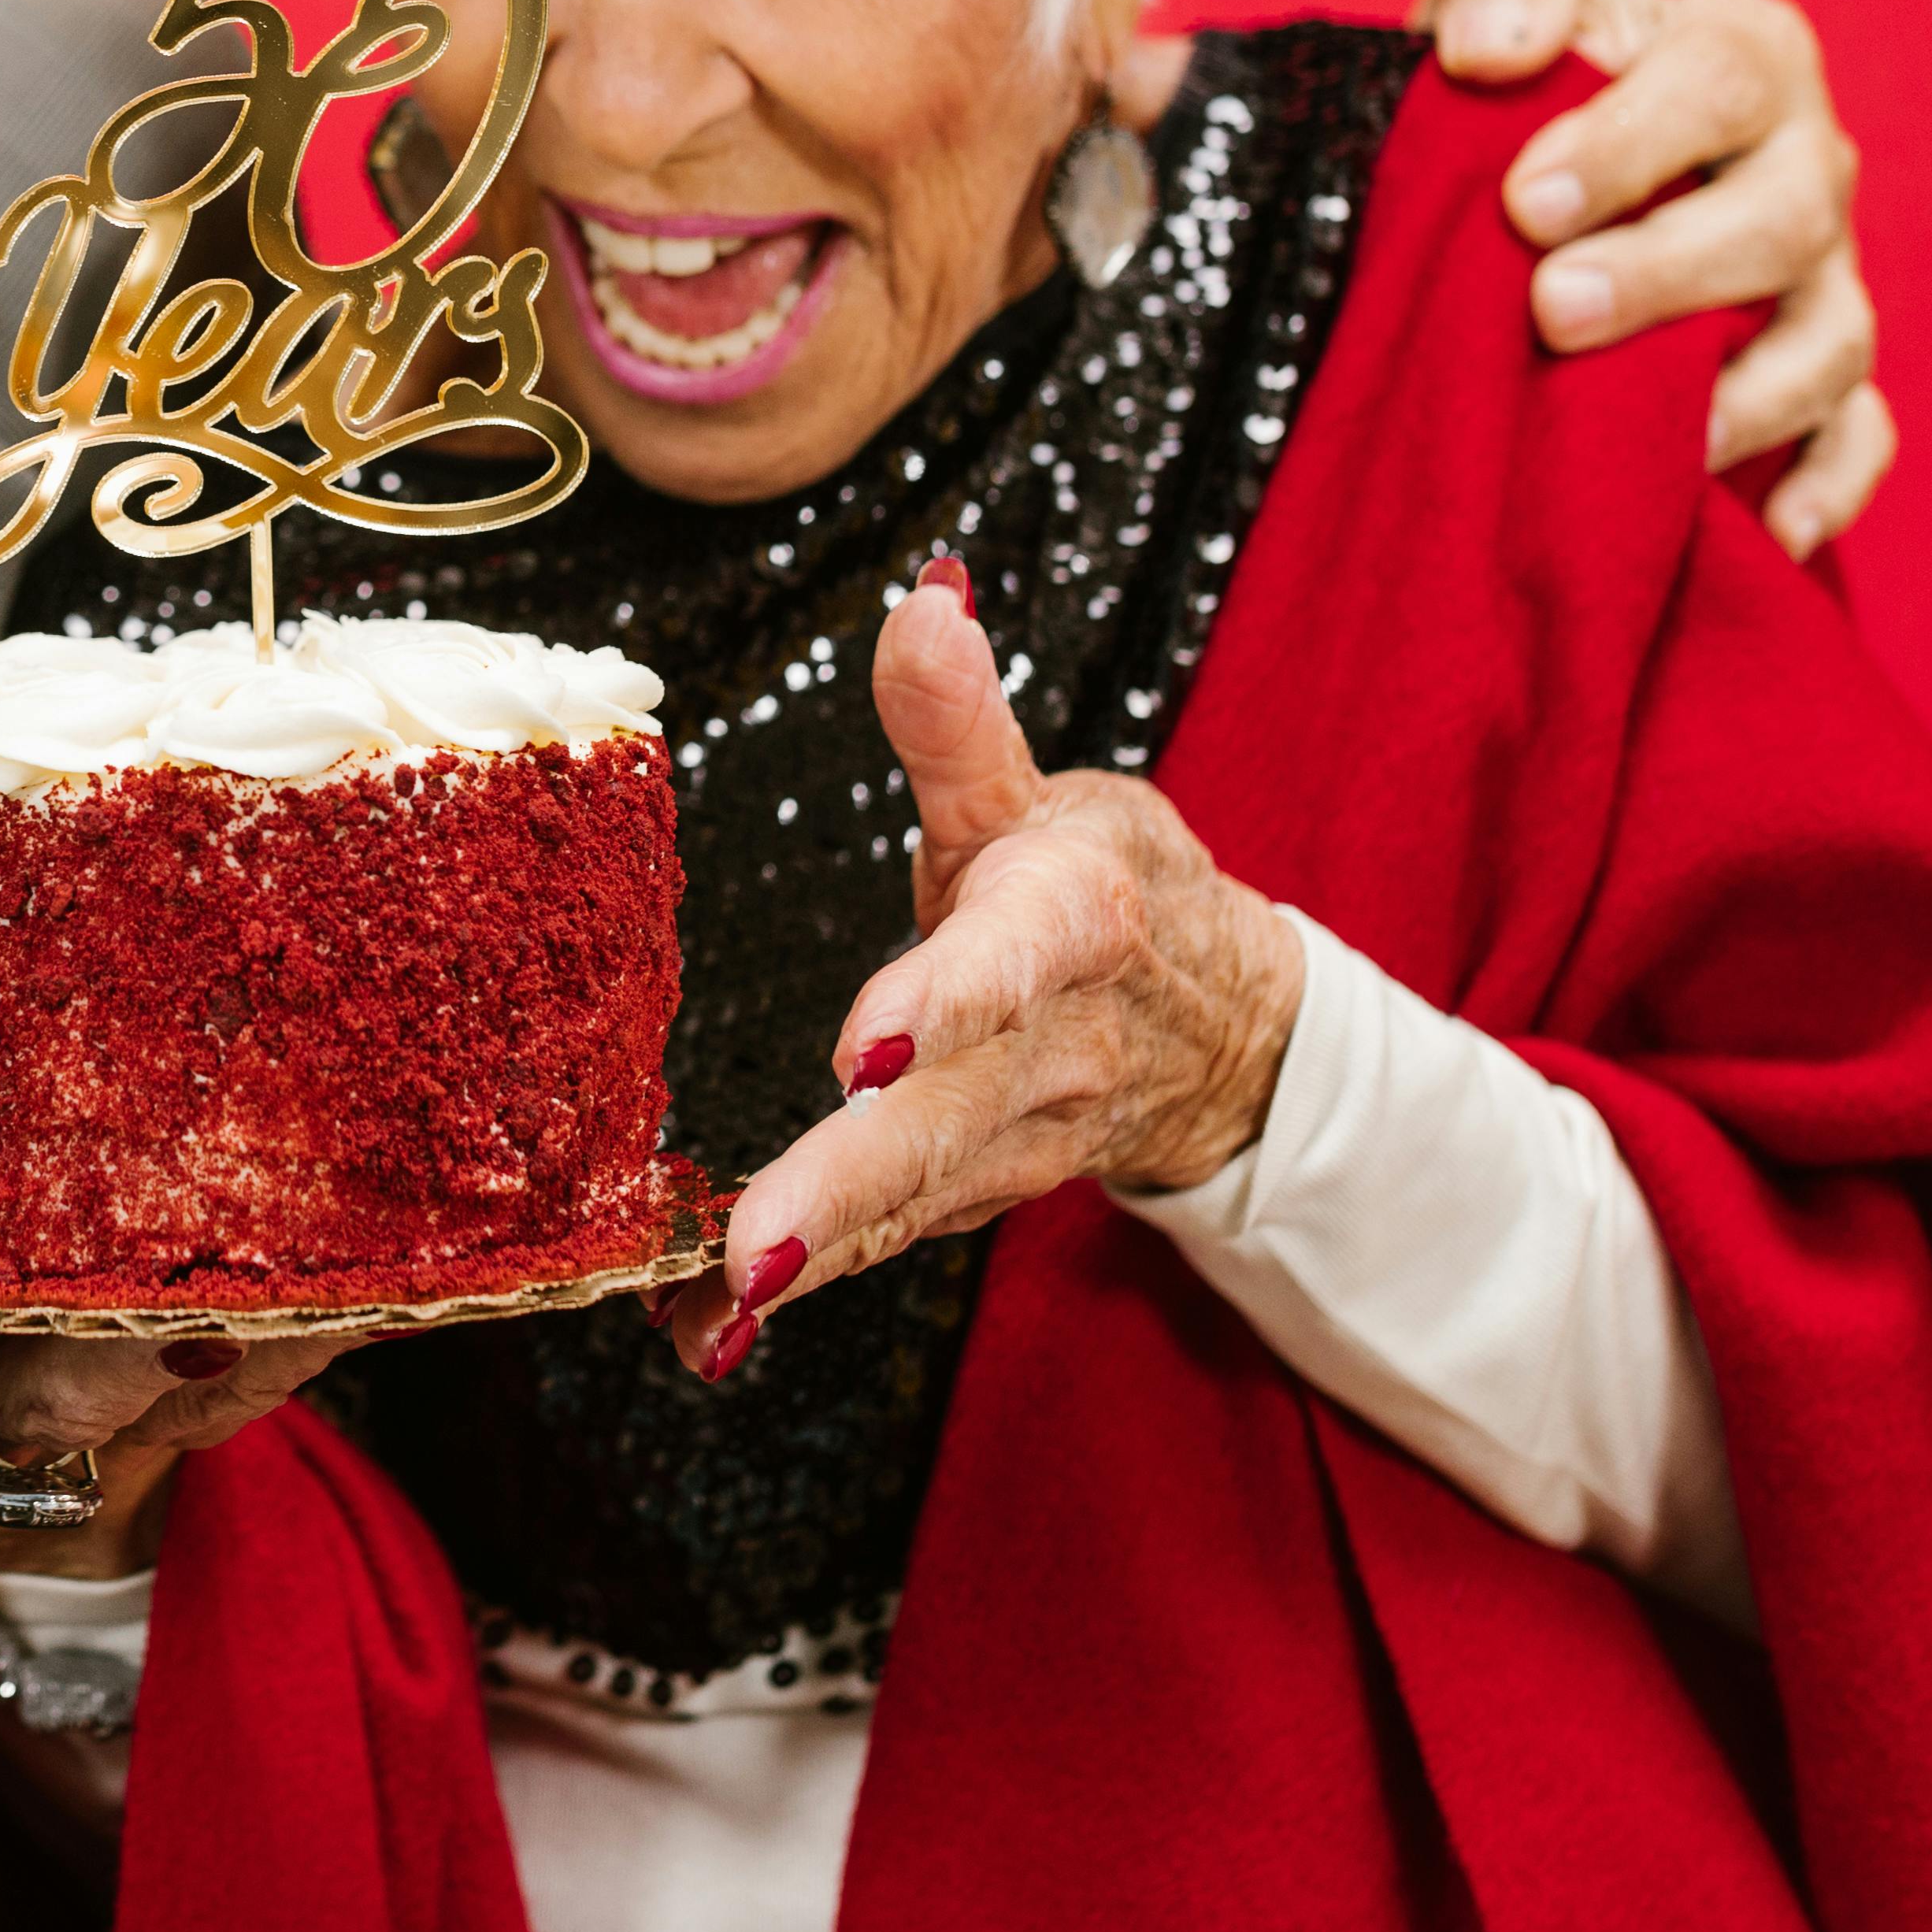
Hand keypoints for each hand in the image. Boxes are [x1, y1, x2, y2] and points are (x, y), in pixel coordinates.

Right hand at [0, 904, 361, 1574]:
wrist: (100, 1401)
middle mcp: (13, 1392)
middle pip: (35, 1397)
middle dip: (86, 1363)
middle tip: (157, 1321)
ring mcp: (133, 1405)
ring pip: (173, 1394)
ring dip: (213, 1339)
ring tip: (247, 1300)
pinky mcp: (245, 1386)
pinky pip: (289, 1358)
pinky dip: (316, 1318)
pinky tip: (354, 1276)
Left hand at [675, 562, 1301, 1373]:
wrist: (1224, 1023)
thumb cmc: (1099, 887)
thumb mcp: (1036, 793)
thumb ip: (959, 719)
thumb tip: (922, 600)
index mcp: (1065, 928)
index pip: (1009, 966)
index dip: (943, 1004)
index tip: (870, 1047)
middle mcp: (1045, 1050)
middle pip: (943, 1122)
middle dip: (846, 1187)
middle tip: (754, 1246)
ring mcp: (1010, 1138)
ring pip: (909, 1200)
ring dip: (816, 1254)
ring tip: (718, 1299)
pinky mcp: (969, 1191)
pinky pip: (884, 1240)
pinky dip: (807, 1284)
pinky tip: (707, 1331)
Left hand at [1407, 0, 1896, 555]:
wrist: (1515, 188)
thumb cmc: (1512, 82)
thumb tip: (1492, 48)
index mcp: (1742, 55)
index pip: (1723, 78)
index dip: (1633, 140)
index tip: (1525, 202)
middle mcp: (1805, 166)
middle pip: (1786, 219)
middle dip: (1671, 271)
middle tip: (1554, 309)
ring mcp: (1823, 283)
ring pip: (1831, 342)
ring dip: (1747, 393)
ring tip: (1654, 434)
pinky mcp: (1821, 385)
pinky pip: (1857, 440)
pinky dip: (1826, 485)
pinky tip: (1768, 530)